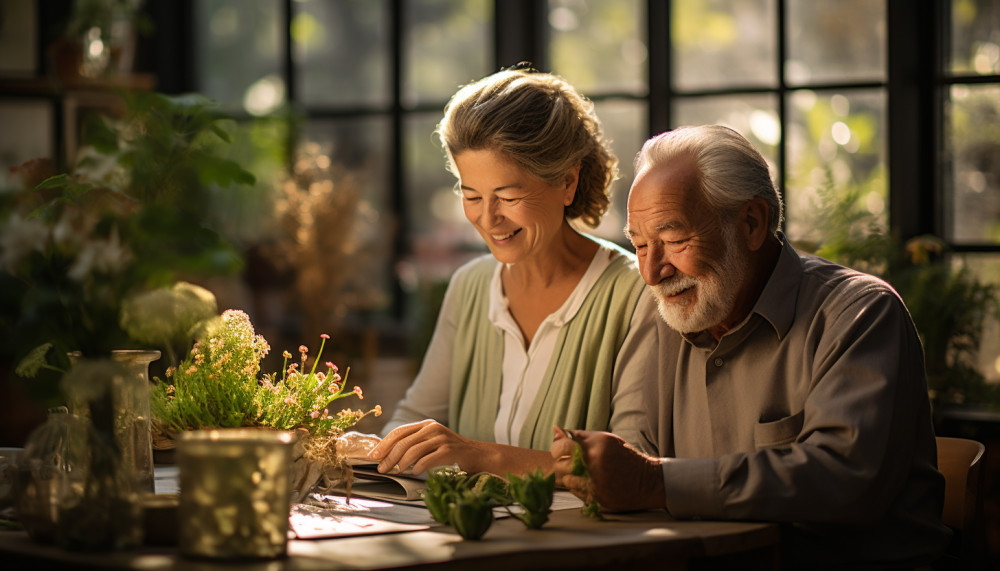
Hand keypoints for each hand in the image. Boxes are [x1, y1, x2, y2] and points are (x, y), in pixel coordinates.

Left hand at [367, 420, 496, 475]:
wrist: (480, 456)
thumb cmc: (452, 453)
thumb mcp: (431, 444)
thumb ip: (414, 445)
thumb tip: (388, 456)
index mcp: (426, 425)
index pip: (399, 432)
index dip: (384, 444)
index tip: (373, 456)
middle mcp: (433, 428)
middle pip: (404, 442)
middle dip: (389, 456)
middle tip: (381, 469)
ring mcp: (443, 438)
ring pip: (414, 450)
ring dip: (401, 463)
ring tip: (396, 472)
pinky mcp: (451, 450)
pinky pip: (429, 459)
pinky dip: (418, 467)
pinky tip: (414, 472)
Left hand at [550, 427, 665, 512]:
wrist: (648, 481)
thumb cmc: (624, 457)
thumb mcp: (604, 439)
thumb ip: (578, 435)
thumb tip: (555, 429)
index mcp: (596, 444)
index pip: (561, 446)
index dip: (557, 448)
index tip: (560, 450)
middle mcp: (595, 463)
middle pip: (559, 464)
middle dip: (562, 463)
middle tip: (571, 463)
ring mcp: (595, 482)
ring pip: (566, 480)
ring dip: (571, 476)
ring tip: (584, 474)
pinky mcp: (597, 498)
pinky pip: (575, 492)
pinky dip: (579, 487)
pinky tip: (592, 483)